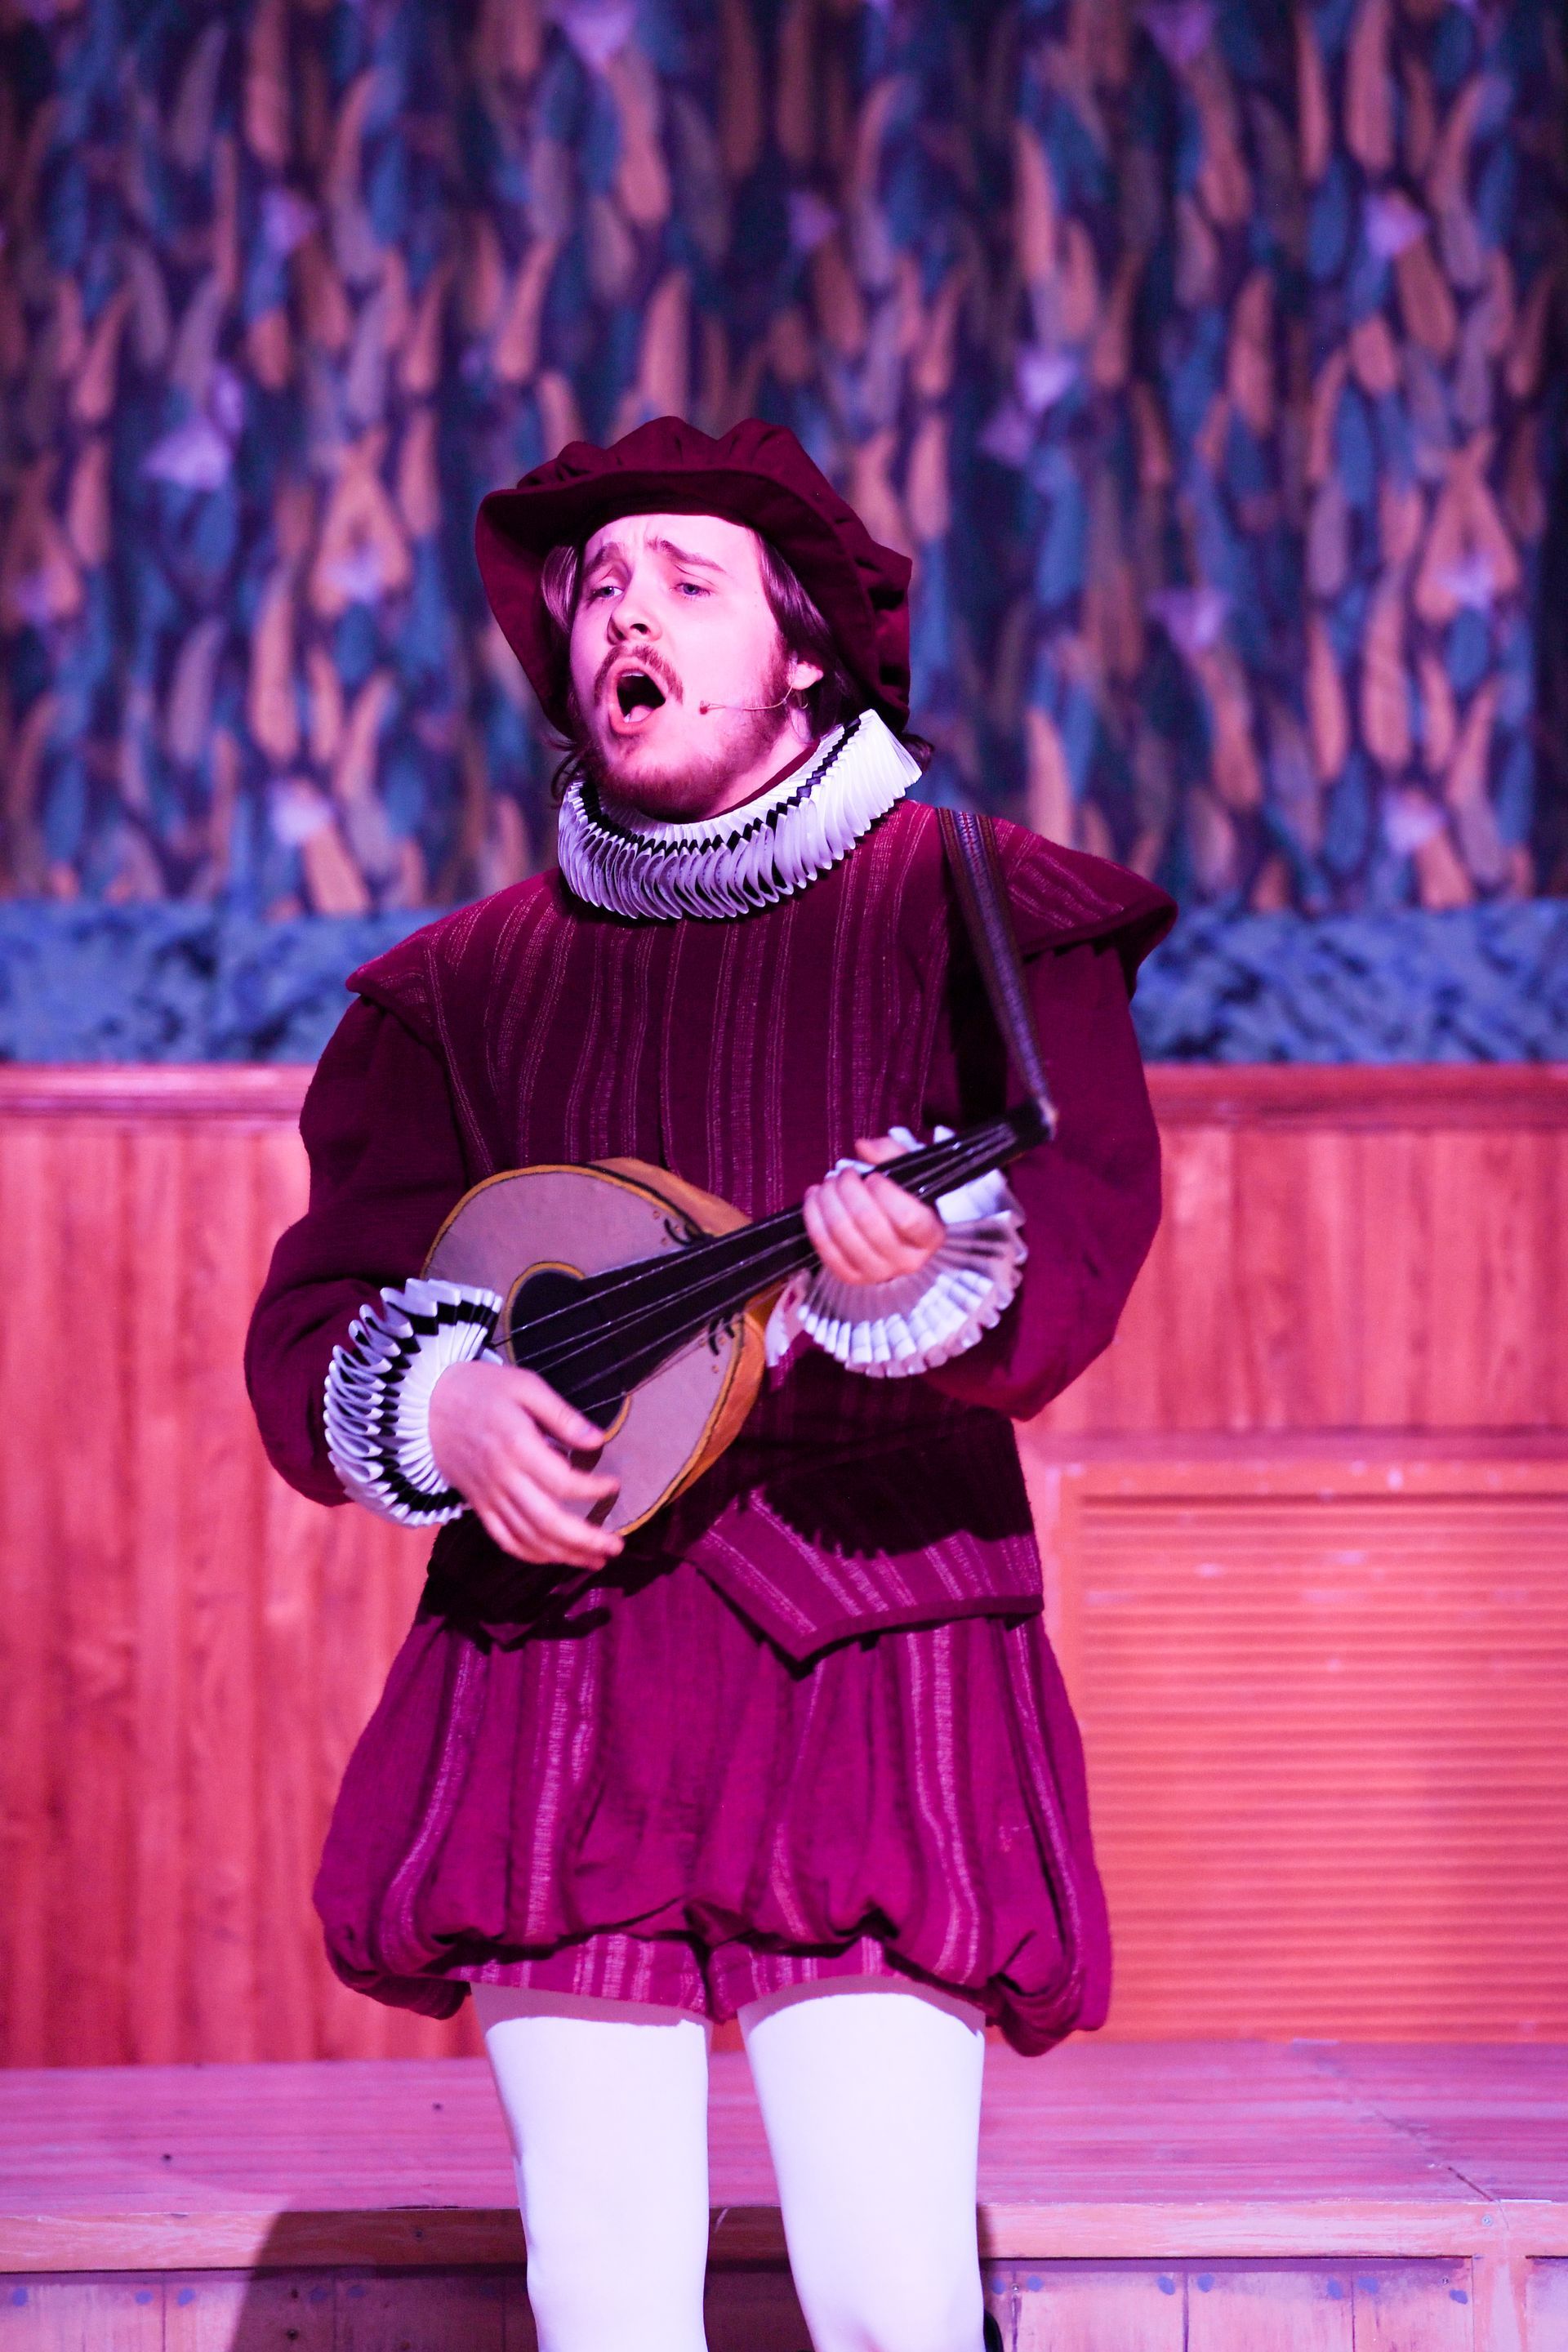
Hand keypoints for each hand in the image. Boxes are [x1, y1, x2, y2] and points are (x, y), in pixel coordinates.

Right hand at [427, 1359, 622, 1569]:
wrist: (426, 1404)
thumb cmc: (482, 1389)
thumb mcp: (525, 1385)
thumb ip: (561, 1415)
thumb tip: (598, 1440)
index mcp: (517, 1446)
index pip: (562, 1482)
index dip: (593, 1490)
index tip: (615, 1485)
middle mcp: (503, 1479)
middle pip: (547, 1522)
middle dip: (586, 1539)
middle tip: (616, 1546)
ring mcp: (489, 1497)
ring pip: (529, 1538)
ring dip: (565, 1555)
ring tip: (597, 1561)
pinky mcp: (479, 1506)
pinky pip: (505, 1540)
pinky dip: (532, 1555)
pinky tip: (556, 1558)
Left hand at [802, 1134, 943, 1286]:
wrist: (896, 1241)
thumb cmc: (906, 1202)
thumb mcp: (911, 1174)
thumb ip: (892, 1153)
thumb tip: (863, 1147)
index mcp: (931, 1236)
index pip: (908, 1218)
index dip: (886, 1193)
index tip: (873, 1176)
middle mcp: (907, 1261)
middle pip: (870, 1223)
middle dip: (849, 1190)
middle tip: (844, 1174)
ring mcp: (878, 1273)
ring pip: (844, 1235)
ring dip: (828, 1202)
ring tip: (827, 1184)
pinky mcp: (851, 1277)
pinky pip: (826, 1249)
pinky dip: (814, 1220)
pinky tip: (814, 1199)